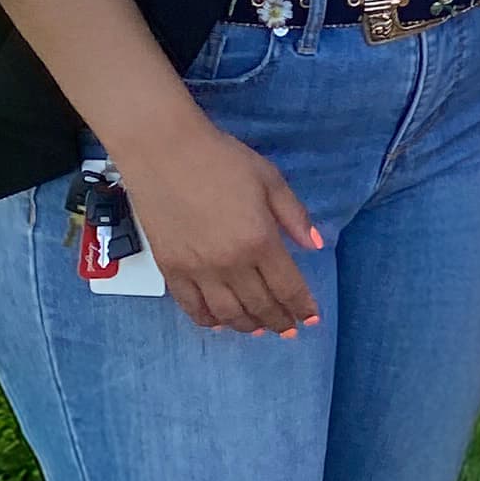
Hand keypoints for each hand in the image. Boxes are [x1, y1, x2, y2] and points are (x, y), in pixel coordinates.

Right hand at [109, 107, 324, 337]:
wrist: (164, 152)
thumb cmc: (222, 159)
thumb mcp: (270, 180)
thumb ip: (295, 216)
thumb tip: (315, 246)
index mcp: (260, 240)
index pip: (287, 287)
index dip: (302, 306)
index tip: (312, 317)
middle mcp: (231, 263)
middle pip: (260, 305)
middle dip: (280, 321)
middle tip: (290, 328)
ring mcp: (198, 270)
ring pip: (228, 314)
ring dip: (248, 326)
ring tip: (260, 328)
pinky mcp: (171, 270)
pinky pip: (192, 307)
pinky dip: (209, 321)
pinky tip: (220, 323)